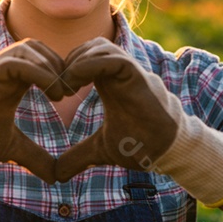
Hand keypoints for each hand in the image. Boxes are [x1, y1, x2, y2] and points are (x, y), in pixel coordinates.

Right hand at [0, 39, 73, 183]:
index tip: (73, 92)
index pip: (41, 58)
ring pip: (27, 48)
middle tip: (71, 89)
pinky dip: (38, 72)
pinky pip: (16, 63)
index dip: (60, 69)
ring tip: (60, 93)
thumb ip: (35, 157)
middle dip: (59, 63)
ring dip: (50, 65)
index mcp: (12, 82)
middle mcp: (4, 72)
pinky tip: (52, 92)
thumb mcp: (13, 148)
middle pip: (37, 47)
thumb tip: (55, 177)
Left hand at [54, 37, 181, 181]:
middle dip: (68, 61)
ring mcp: (130, 72)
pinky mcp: (138, 77)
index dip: (65, 68)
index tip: (53, 93)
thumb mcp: (100, 150)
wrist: (169, 152)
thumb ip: (78, 156)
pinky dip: (89, 65)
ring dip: (77, 62)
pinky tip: (76, 86)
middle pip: (89, 46)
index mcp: (109, 83)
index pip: (84, 57)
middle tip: (56, 89)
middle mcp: (119, 73)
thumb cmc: (141, 145)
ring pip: (100, 47)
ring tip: (66, 89)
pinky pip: (113, 59)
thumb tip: (57, 175)